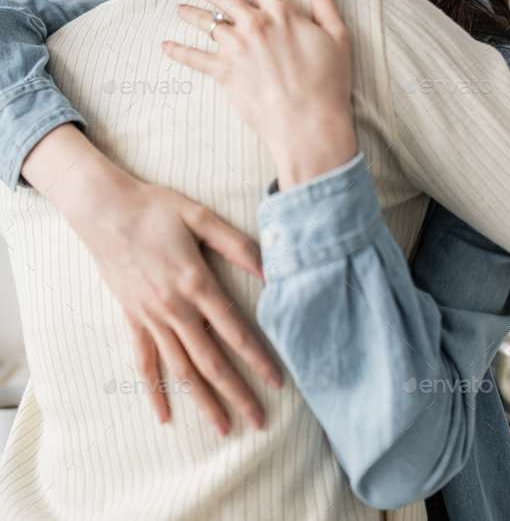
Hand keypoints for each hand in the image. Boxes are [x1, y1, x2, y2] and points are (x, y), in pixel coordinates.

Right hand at [22, 124, 282, 432]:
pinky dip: (153, 390)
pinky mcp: (132, 318)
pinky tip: (164, 416)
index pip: (235, 331)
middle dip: (236, 393)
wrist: (105, 210)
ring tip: (222, 427)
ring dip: (202, 401)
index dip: (258, 359)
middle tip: (258, 421)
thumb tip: (269, 269)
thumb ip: (236, 244)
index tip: (277, 382)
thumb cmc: (156, 209)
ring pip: (180, 369)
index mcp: (196, 283)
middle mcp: (174, 308)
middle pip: (211, 361)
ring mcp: (150, 317)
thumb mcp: (200, 217)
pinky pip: (143, 361)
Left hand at [163, 0, 357, 188]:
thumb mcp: (337, 34)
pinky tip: (166, 46)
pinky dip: (178, 51)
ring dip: (192, 14)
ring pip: (208, 23)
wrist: (310, 123)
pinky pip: (194, 58)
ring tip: (181, 9)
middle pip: (227, 0)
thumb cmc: (329, 83)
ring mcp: (237, 48)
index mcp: (283, 14)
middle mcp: (256, 25)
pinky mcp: (225, 72)